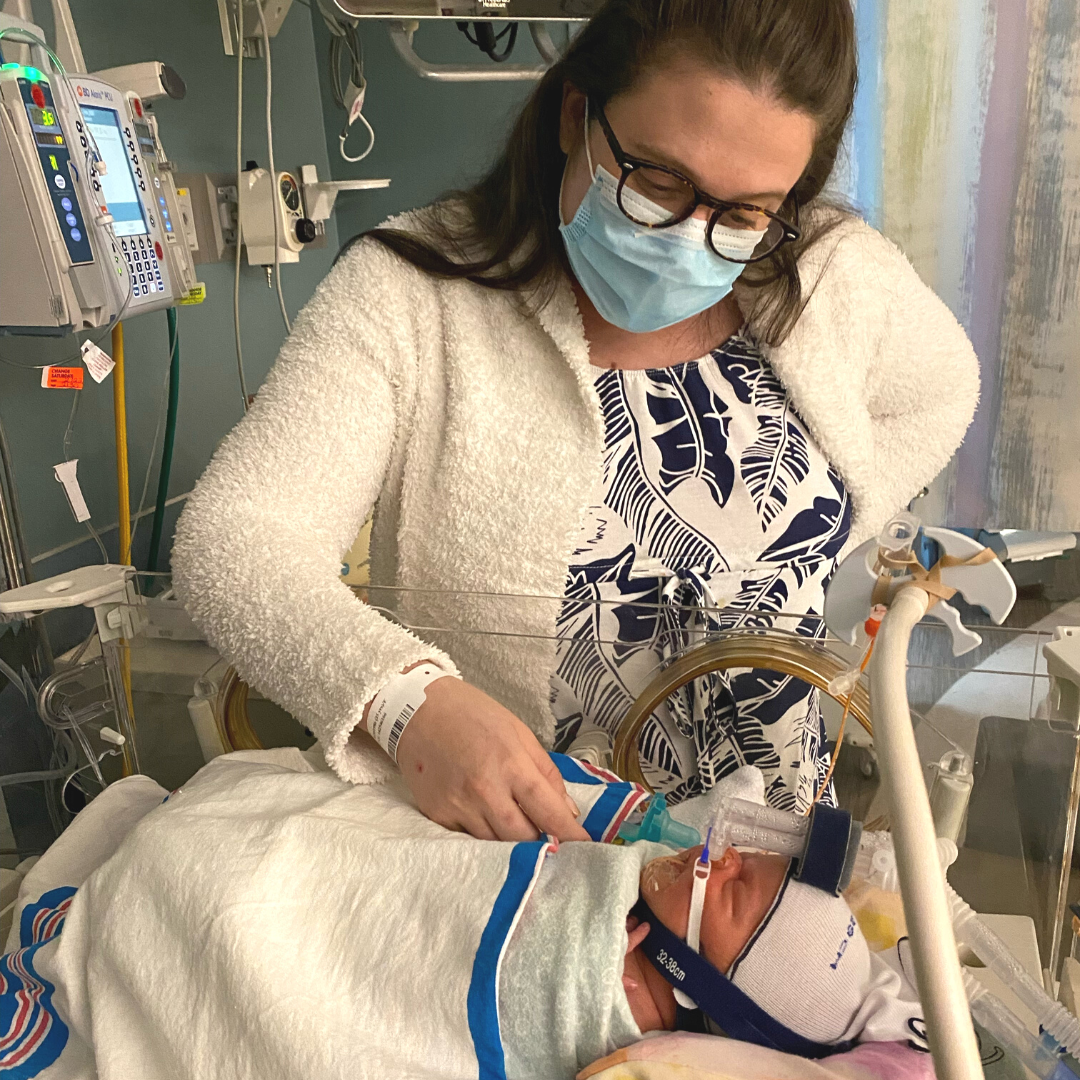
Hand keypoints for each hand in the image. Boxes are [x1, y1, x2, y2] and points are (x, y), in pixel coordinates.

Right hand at [392, 676, 589, 842]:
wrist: (416, 709)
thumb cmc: (474, 715)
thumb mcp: (518, 732)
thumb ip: (546, 772)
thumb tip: (567, 812)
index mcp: (511, 764)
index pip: (548, 811)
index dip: (571, 835)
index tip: (587, 849)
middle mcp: (485, 790)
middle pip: (523, 839)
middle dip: (541, 844)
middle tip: (552, 841)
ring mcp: (458, 806)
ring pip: (495, 844)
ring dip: (512, 842)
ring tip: (520, 830)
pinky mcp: (437, 815)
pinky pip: (468, 839)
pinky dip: (483, 835)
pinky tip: (486, 820)